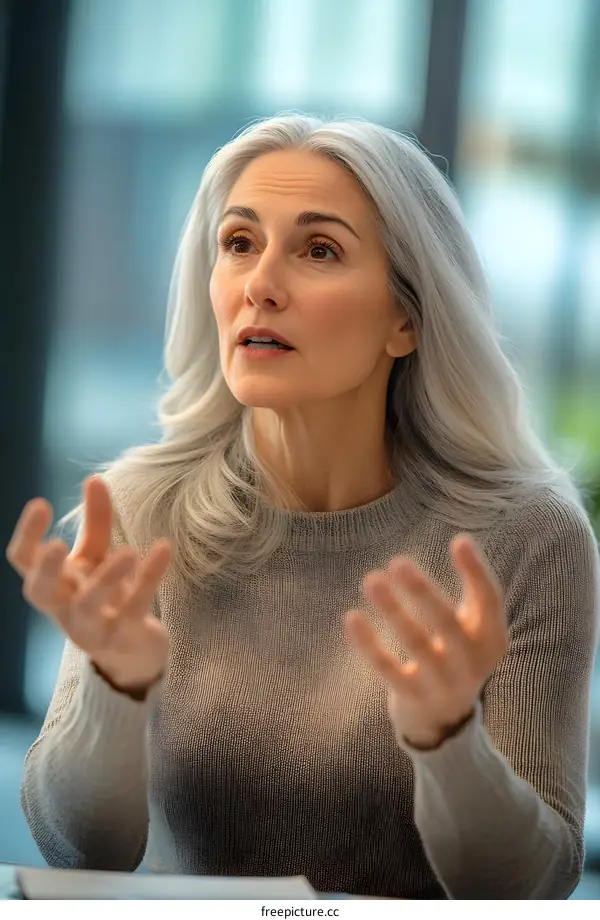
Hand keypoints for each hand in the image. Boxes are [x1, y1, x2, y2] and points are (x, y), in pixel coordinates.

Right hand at [6, 475, 171, 694]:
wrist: (133, 653)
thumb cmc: (106, 597)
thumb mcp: (98, 557)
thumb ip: (96, 521)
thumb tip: (94, 479)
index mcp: (54, 585)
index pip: (23, 562)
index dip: (26, 535)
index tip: (40, 503)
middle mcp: (64, 608)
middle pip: (41, 593)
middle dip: (46, 569)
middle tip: (58, 543)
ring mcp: (93, 627)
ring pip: (88, 606)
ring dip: (106, 578)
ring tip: (128, 551)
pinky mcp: (126, 636)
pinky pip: (135, 607)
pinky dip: (149, 578)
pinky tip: (163, 550)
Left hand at [345, 535, 507, 749]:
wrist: (445, 718)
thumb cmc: (458, 652)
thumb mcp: (475, 626)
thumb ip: (474, 589)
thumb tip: (462, 539)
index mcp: (491, 639)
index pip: (490, 601)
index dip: (477, 572)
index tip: (459, 541)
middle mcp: (471, 663)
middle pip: (448, 624)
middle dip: (423, 593)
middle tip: (398, 561)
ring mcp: (442, 683)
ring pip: (416, 644)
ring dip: (393, 611)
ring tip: (372, 580)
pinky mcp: (412, 697)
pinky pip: (387, 669)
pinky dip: (368, 644)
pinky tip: (352, 618)